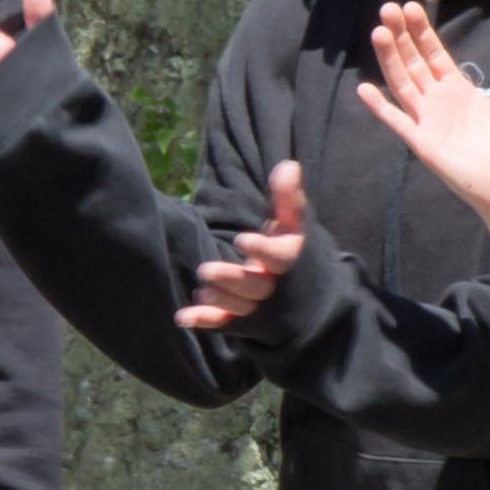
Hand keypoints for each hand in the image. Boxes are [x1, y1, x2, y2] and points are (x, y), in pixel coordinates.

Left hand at [179, 162, 308, 332]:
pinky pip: (226, 324)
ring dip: (220, 300)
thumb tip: (288, 165)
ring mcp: (260, 307)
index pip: (280, 258)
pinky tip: (182, 317)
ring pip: (241, 309)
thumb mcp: (294, 224)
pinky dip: (206, 322)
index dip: (263, 251)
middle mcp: (276, 287)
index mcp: (289, 261)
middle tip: (206, 271)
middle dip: (231, 281)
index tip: (243, 240)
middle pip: (256, 288)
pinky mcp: (245, 321)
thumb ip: (288, 197)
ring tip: (202, 289)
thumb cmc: (292, 251)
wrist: (306, 297)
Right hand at [351, 3, 489, 222]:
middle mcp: (438, 101)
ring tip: (378, 32)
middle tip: (388, 8)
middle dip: (400, 36)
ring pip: (402, 83)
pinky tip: (364, 88)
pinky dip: (380, 107)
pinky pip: (397, 122)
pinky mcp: (423, 143)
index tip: (410, 7)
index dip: (421, 31)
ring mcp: (428, 121)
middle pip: (413, 62)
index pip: (433, 53)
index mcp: (458, 89)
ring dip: (389, 59)